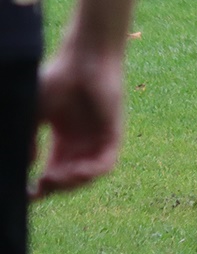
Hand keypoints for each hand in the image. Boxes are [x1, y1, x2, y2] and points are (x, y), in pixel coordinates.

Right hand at [30, 48, 125, 199]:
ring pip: (88, 177)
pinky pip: (106, 164)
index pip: (52, 174)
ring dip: (70, 184)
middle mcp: (81, 143)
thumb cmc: (56, 79)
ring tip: (53, 179)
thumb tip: (25, 165)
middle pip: (69, 180)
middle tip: (39, 187)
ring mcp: (97, 139)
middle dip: (53, 189)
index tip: (26, 194)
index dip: (40, 188)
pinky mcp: (113, 133)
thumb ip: (26, 139)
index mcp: (63, 140)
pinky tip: (75, 172)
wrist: (82, 59)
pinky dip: (91, 174)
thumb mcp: (32, 114)